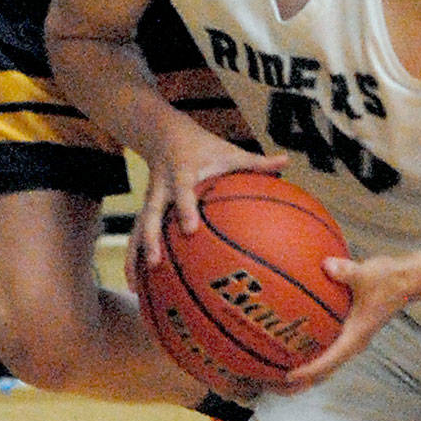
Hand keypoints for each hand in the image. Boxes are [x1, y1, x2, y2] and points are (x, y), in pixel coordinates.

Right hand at [128, 136, 288, 283]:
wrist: (165, 135)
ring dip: (134, 255)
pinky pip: (135, 236)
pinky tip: (135, 286)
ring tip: (135, 285)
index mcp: (182, 173)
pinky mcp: (145, 210)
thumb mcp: (229, 151)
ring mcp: (150, 200)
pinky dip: (133, 260)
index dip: (185, 209)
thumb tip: (287, 162)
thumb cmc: (205, 148)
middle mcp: (161, 188)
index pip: (182, 191)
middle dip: (150, 238)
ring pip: (137, 229)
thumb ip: (256, 161)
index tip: (191, 229)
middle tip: (155, 262)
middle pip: (150, 214)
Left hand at [279, 250, 409, 389]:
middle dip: (304, 381)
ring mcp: (351, 338)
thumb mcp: (365, 274)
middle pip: (326, 371)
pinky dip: (312, 352)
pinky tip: (295, 343)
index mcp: (354, 337)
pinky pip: (328, 348)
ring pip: (327, 363)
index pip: (329, 362)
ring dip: (308, 370)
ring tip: (281, 372)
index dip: (309, 371)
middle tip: (278, 385)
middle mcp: (352, 342)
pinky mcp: (350, 330)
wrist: (406, 280)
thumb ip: (345, 271)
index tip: (288, 376)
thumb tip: (326, 265)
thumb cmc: (387, 280)